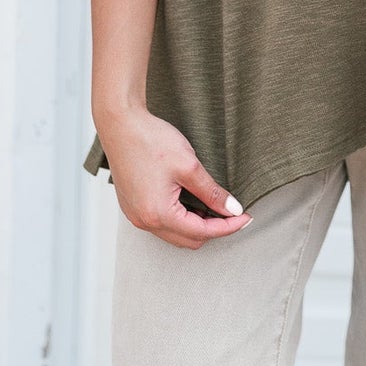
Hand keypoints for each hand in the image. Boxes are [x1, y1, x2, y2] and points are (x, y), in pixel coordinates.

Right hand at [97, 103, 253, 249]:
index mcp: (159, 214)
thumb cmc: (150, 140)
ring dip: (196, 225)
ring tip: (213, 205)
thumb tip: (232, 209)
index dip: (228, 226)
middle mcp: (144, 221)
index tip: (246, 217)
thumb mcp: (189, 166)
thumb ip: (212, 192)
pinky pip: (161, 224)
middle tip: (232, 212)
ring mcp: (135, 215)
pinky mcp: (132, 206)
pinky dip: (180, 219)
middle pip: (189, 240)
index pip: (202, 232)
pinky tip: (191, 202)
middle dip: (213, 229)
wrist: (120, 124)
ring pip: (175, 234)